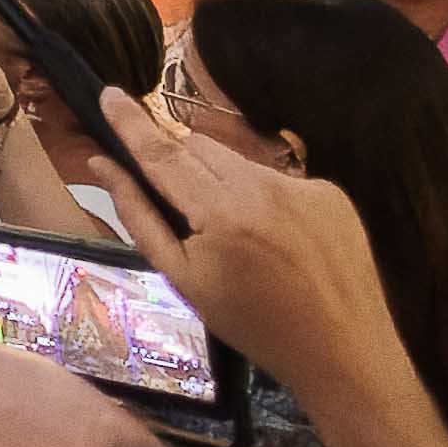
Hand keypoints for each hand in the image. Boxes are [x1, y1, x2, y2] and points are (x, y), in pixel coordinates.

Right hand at [100, 89, 410, 410]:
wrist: (344, 353)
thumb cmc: (254, 325)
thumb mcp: (184, 281)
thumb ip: (140, 218)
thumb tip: (103, 166)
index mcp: (221, 215)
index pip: (163, 155)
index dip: (132, 124)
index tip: (110, 93)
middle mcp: (263, 188)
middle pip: (200, 147)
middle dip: (181, 165)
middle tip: (185, 210)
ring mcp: (303, 187)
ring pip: (239, 162)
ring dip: (223, 183)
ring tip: (242, 238)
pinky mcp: (331, 193)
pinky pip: (279, 179)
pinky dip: (266, 199)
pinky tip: (281, 241)